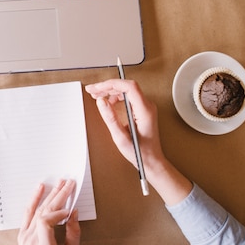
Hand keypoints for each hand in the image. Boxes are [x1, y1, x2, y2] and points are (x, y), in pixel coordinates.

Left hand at [17, 180, 80, 244]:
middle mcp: (32, 241)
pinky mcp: (22, 233)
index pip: (45, 223)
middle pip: (44, 212)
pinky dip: (35, 199)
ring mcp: (25, 237)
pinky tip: (41, 188)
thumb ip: (74, 235)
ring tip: (61, 183)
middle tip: (70, 184)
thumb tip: (74, 214)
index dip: (58, 213)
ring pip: (38, 210)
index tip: (69, 211)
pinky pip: (28, 212)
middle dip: (59, 196)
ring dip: (51, 195)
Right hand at [85, 79, 192, 204]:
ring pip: (126, 90)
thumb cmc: (140, 152)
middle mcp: (147, 106)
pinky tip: (106, 102)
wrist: (151, 161)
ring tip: (96, 95)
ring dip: (110, 91)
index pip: (129, 87)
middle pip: (126, 86)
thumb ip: (110, 118)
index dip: (111, 84)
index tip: (98, 87)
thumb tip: (101, 102)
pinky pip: (128, 97)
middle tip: (92, 90)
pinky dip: (115, 97)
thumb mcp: (121, 137)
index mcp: (145, 111)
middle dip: (107, 86)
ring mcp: (145, 107)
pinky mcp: (141, 110)